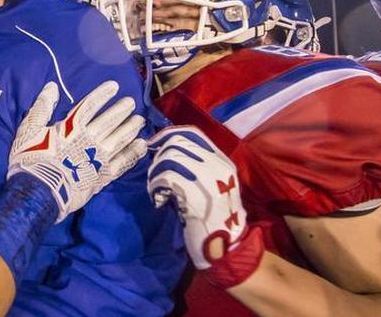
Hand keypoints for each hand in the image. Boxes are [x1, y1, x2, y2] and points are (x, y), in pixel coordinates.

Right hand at [8, 81, 145, 222]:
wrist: (39, 192)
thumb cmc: (31, 160)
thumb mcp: (28, 130)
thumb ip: (41, 107)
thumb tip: (52, 87)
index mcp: (71, 127)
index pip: (90, 105)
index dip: (102, 94)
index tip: (114, 86)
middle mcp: (89, 139)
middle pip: (109, 121)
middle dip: (121, 110)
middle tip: (131, 102)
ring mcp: (99, 158)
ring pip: (120, 139)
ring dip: (130, 128)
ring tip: (139, 120)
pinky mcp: (104, 176)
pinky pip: (123, 162)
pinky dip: (134, 153)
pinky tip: (142, 145)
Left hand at [147, 126, 247, 268]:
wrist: (226, 247)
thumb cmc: (215, 218)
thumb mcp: (213, 186)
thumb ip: (198, 166)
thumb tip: (166, 148)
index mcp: (223, 162)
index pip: (194, 133)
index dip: (169, 134)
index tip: (155, 143)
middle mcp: (217, 166)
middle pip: (178, 142)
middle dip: (159, 155)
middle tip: (154, 173)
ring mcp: (208, 178)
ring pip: (169, 157)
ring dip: (155, 172)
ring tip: (156, 189)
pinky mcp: (195, 192)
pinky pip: (166, 176)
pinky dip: (155, 186)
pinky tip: (158, 199)